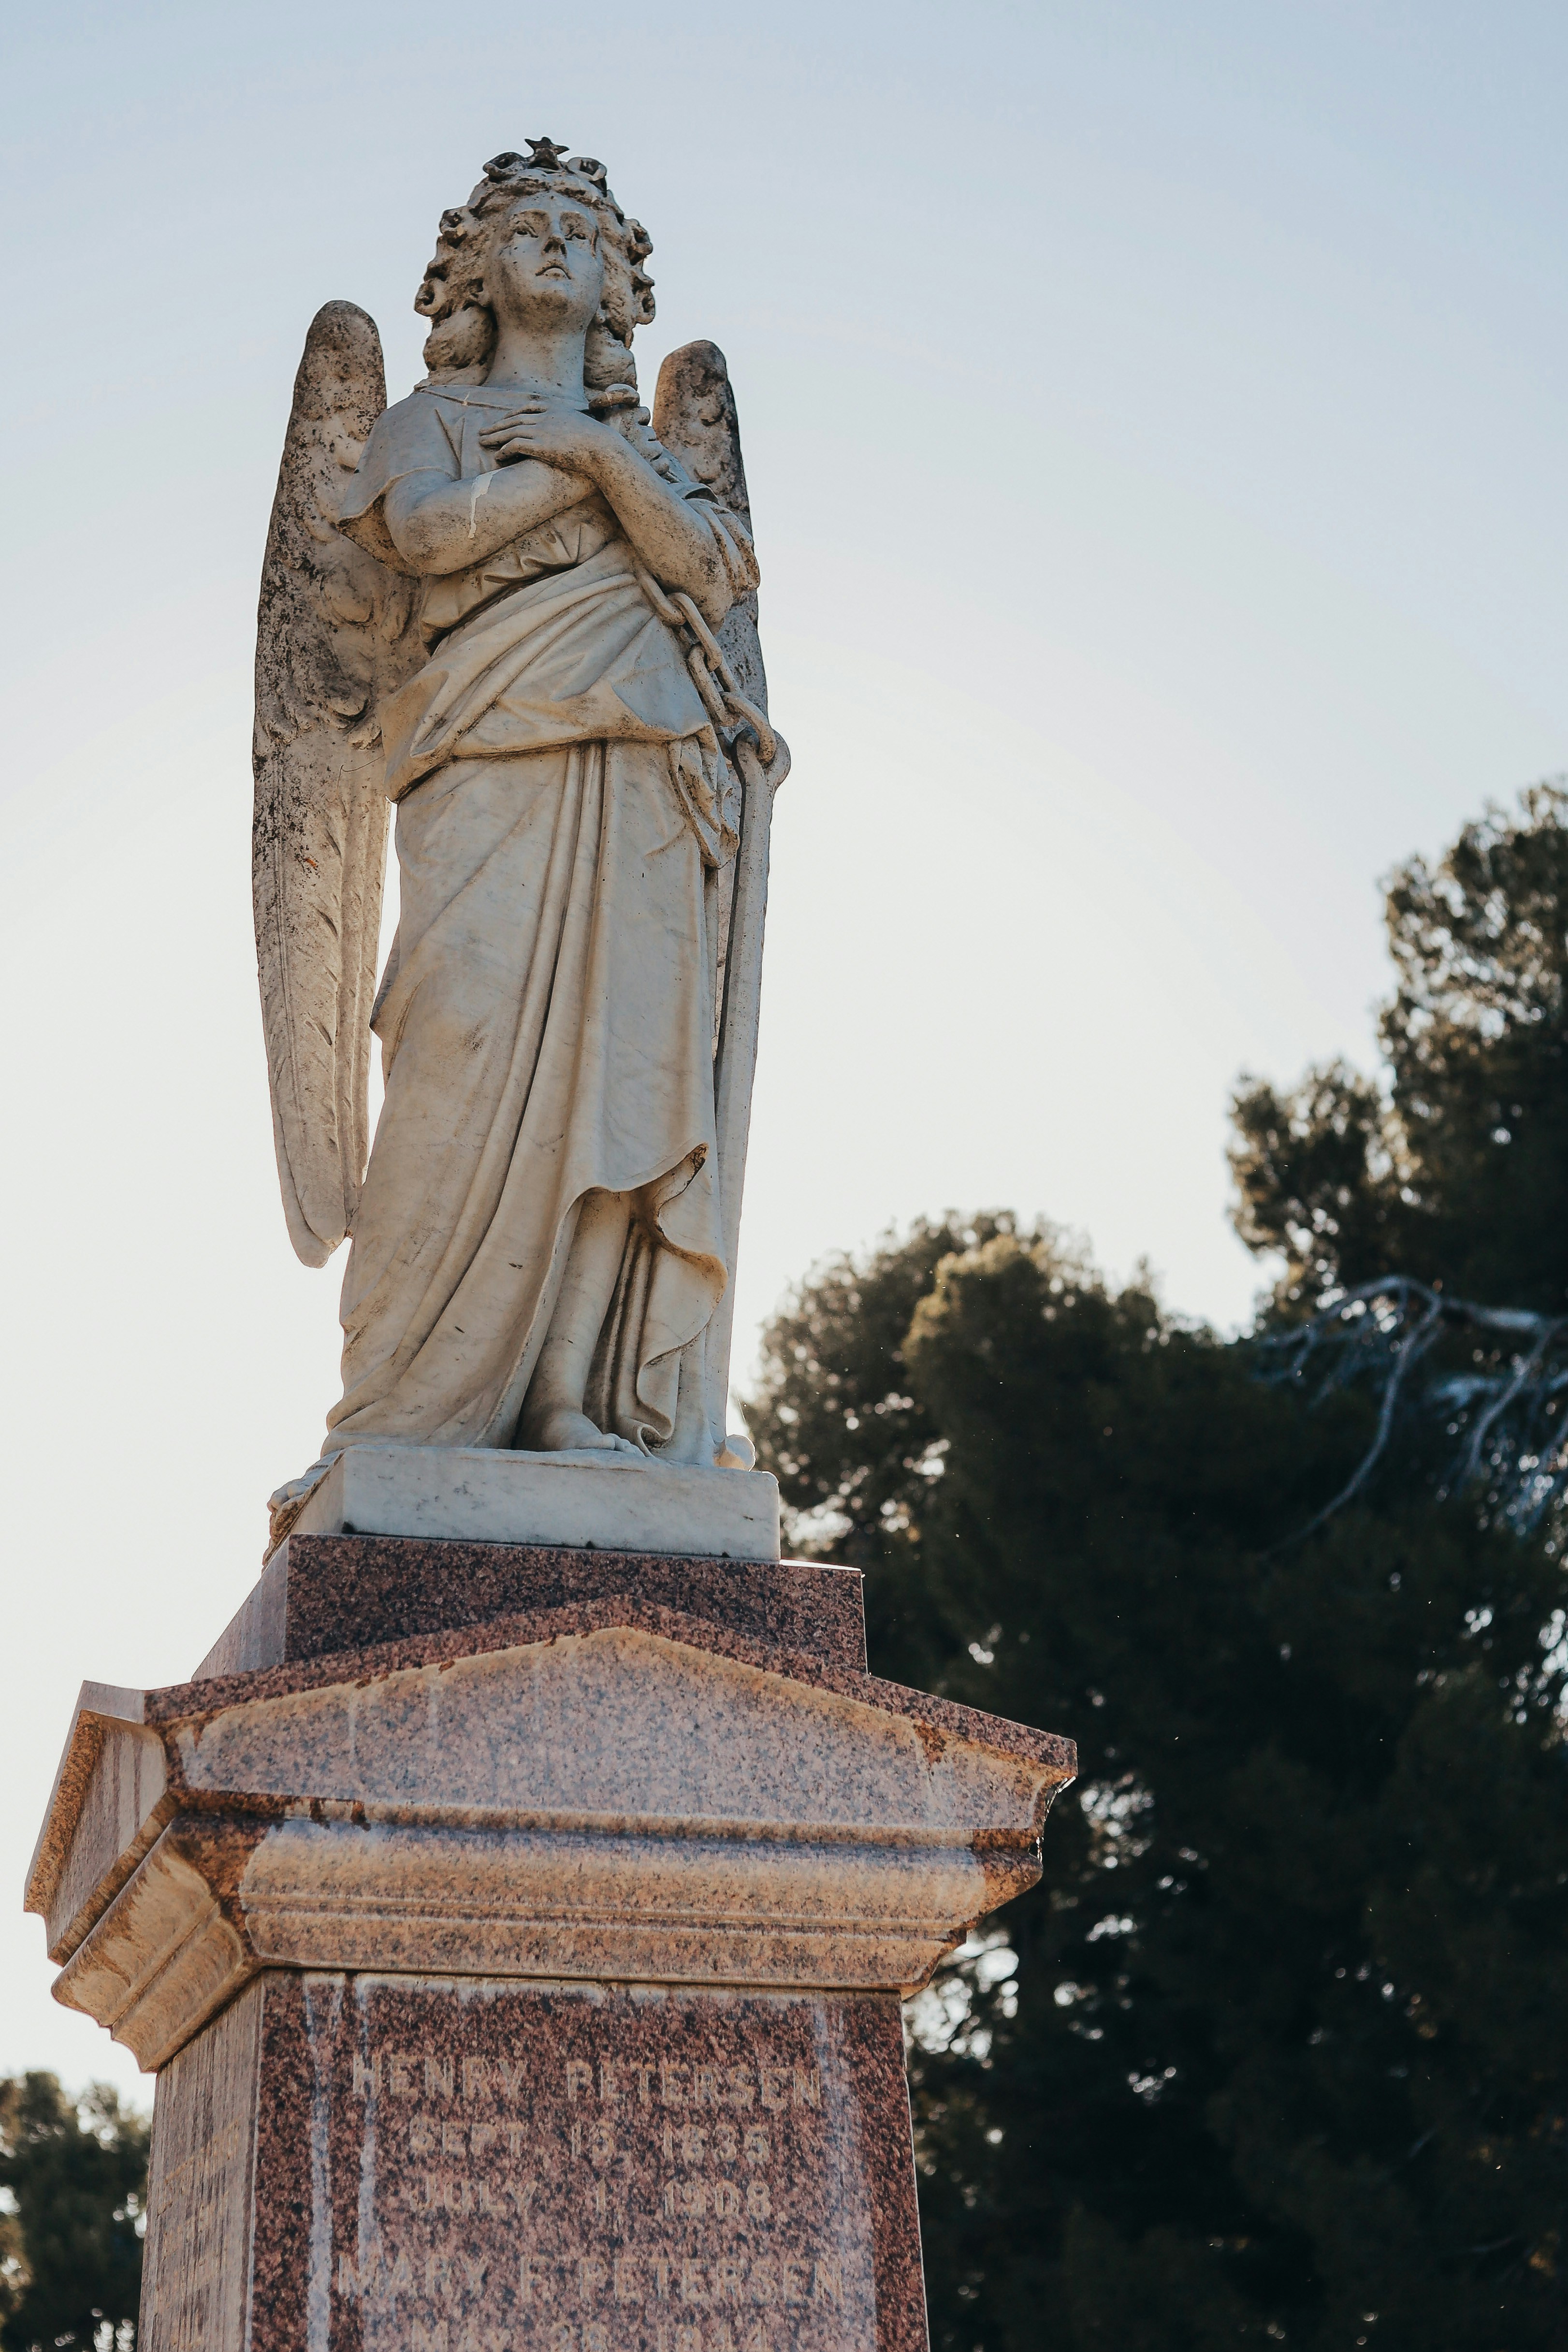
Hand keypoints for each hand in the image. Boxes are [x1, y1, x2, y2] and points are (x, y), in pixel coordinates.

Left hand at [478, 400, 611, 474]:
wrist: (602, 448)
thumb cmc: (597, 441)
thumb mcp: (583, 425)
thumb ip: (570, 423)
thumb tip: (569, 432)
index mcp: (555, 407)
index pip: (527, 407)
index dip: (512, 414)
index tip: (503, 419)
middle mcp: (545, 416)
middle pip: (514, 418)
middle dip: (496, 425)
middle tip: (483, 431)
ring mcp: (542, 430)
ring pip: (510, 431)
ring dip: (494, 437)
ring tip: (482, 442)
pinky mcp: (540, 445)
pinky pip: (515, 445)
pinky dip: (504, 450)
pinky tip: (498, 456)